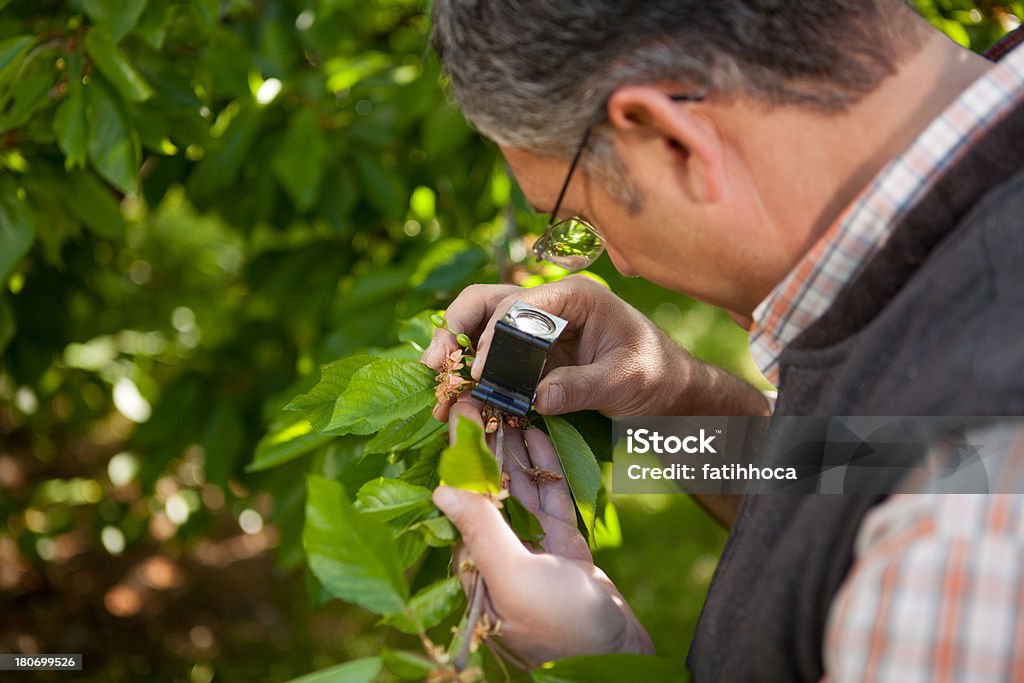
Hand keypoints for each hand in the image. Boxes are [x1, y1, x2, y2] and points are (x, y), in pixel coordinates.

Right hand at [421, 275, 768, 420]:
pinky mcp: (532, 353)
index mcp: (573, 296)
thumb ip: (582, 387)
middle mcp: (548, 304)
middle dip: (455, 328)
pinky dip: (470, 368)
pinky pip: (491, 354)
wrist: (669, 389)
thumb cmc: (656, 374)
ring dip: (455, 346)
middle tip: (435, 362)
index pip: (517, 304)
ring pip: (480, 323)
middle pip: (486, 302)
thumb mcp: (626, 380)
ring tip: (436, 375)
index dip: (490, 334)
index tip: (476, 370)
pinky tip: (458, 390)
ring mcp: (537, 327)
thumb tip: (536, 400)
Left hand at [434, 395, 653, 667]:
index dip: (461, 450)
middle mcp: (500, 551)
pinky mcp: (564, 548)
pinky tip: (538, 434)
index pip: (464, 493)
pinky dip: (545, 467)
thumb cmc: (561, 630)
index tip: (458, 410)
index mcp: (478, 561)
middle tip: (484, 393)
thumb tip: (441, 487)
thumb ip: (481, 530)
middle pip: (489, 484)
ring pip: (520, 486)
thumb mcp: (514, 577)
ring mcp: (534, 548)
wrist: (618, 660)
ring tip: (509, 403)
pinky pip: (550, 498)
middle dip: (486, 439)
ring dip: (514, 446)